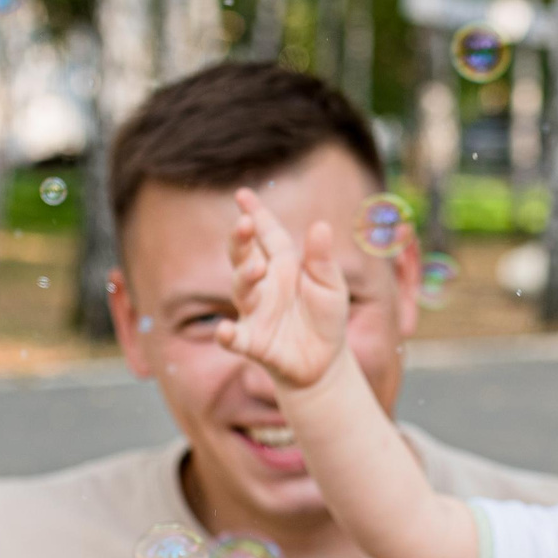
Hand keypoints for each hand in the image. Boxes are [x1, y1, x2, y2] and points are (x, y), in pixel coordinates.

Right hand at [213, 188, 349, 392]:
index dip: (256, 214)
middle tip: (245, 223)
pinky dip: (228, 335)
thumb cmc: (326, 317)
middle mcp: (264, 284)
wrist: (325, 362)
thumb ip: (323, 260)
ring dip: (245, 277)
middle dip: (242, 239)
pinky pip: (235, 338)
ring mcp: (255, 311)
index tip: (242, 195)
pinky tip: (225, 330)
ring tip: (255, 269)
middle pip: (246, 256)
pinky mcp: (253, 342)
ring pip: (241, 289)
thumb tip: (321, 226)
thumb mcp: (331, 286)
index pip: (268, 234)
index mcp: (283, 265)